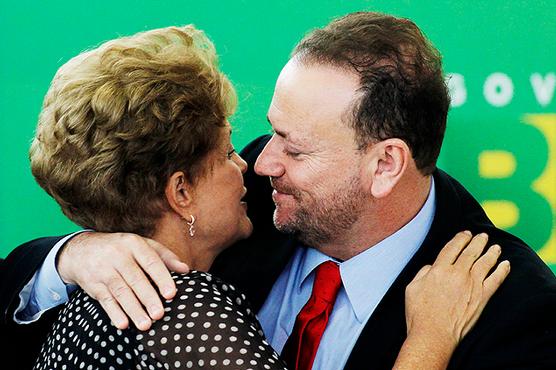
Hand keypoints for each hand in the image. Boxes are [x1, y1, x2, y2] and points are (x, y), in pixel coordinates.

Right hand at [57, 232, 188, 330]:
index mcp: (134, 244)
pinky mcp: (92, 285)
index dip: (161, 278)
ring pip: (120, 292)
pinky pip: (105, 300)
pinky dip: (114, 313)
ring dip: (133, 310)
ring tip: (145, 325)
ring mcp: (104, 270)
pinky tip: (123, 324)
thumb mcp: (141, 245)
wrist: (81, 250)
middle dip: (148, 298)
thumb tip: (186, 269)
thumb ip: (165, 256)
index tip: (171, 294)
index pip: (151, 262)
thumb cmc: (120, 248)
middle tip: (159, 314)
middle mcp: (118, 256)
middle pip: (135, 279)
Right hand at [405, 231, 509, 350]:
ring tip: (496, 247)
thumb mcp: (412, 288)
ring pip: (485, 263)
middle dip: (478, 242)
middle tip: (483, 236)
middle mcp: (458, 273)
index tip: (465, 234)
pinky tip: (506, 265)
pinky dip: (502, 271)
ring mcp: (472, 285)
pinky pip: (496, 280)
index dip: (460, 238)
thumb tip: (431, 267)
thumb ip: (422, 273)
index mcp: (439, 269)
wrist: (434, 334)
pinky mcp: (482, 298)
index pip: (452, 247)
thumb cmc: (419, 313)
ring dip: (491, 252)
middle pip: (471, 252)